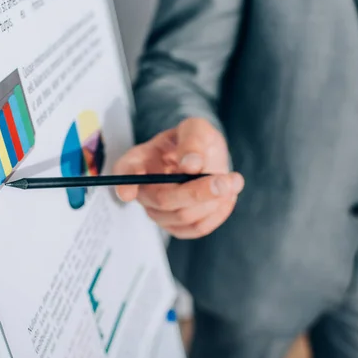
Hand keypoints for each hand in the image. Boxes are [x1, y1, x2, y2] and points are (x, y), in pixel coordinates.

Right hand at [114, 118, 243, 238]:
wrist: (205, 158)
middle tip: (227, 181)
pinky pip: (197, 229)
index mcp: (138, 161)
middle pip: (163, 200)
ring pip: (184, 216)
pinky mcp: (176, 226)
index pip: (124, 174)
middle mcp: (142, 190)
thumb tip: (190, 165)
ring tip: (233, 181)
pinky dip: (217, 214)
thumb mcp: (195, 129)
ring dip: (214, 201)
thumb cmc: (193, 141)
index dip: (125, 184)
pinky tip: (227, 196)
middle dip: (198, 193)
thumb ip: (192, 142)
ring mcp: (157, 212)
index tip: (128, 192)